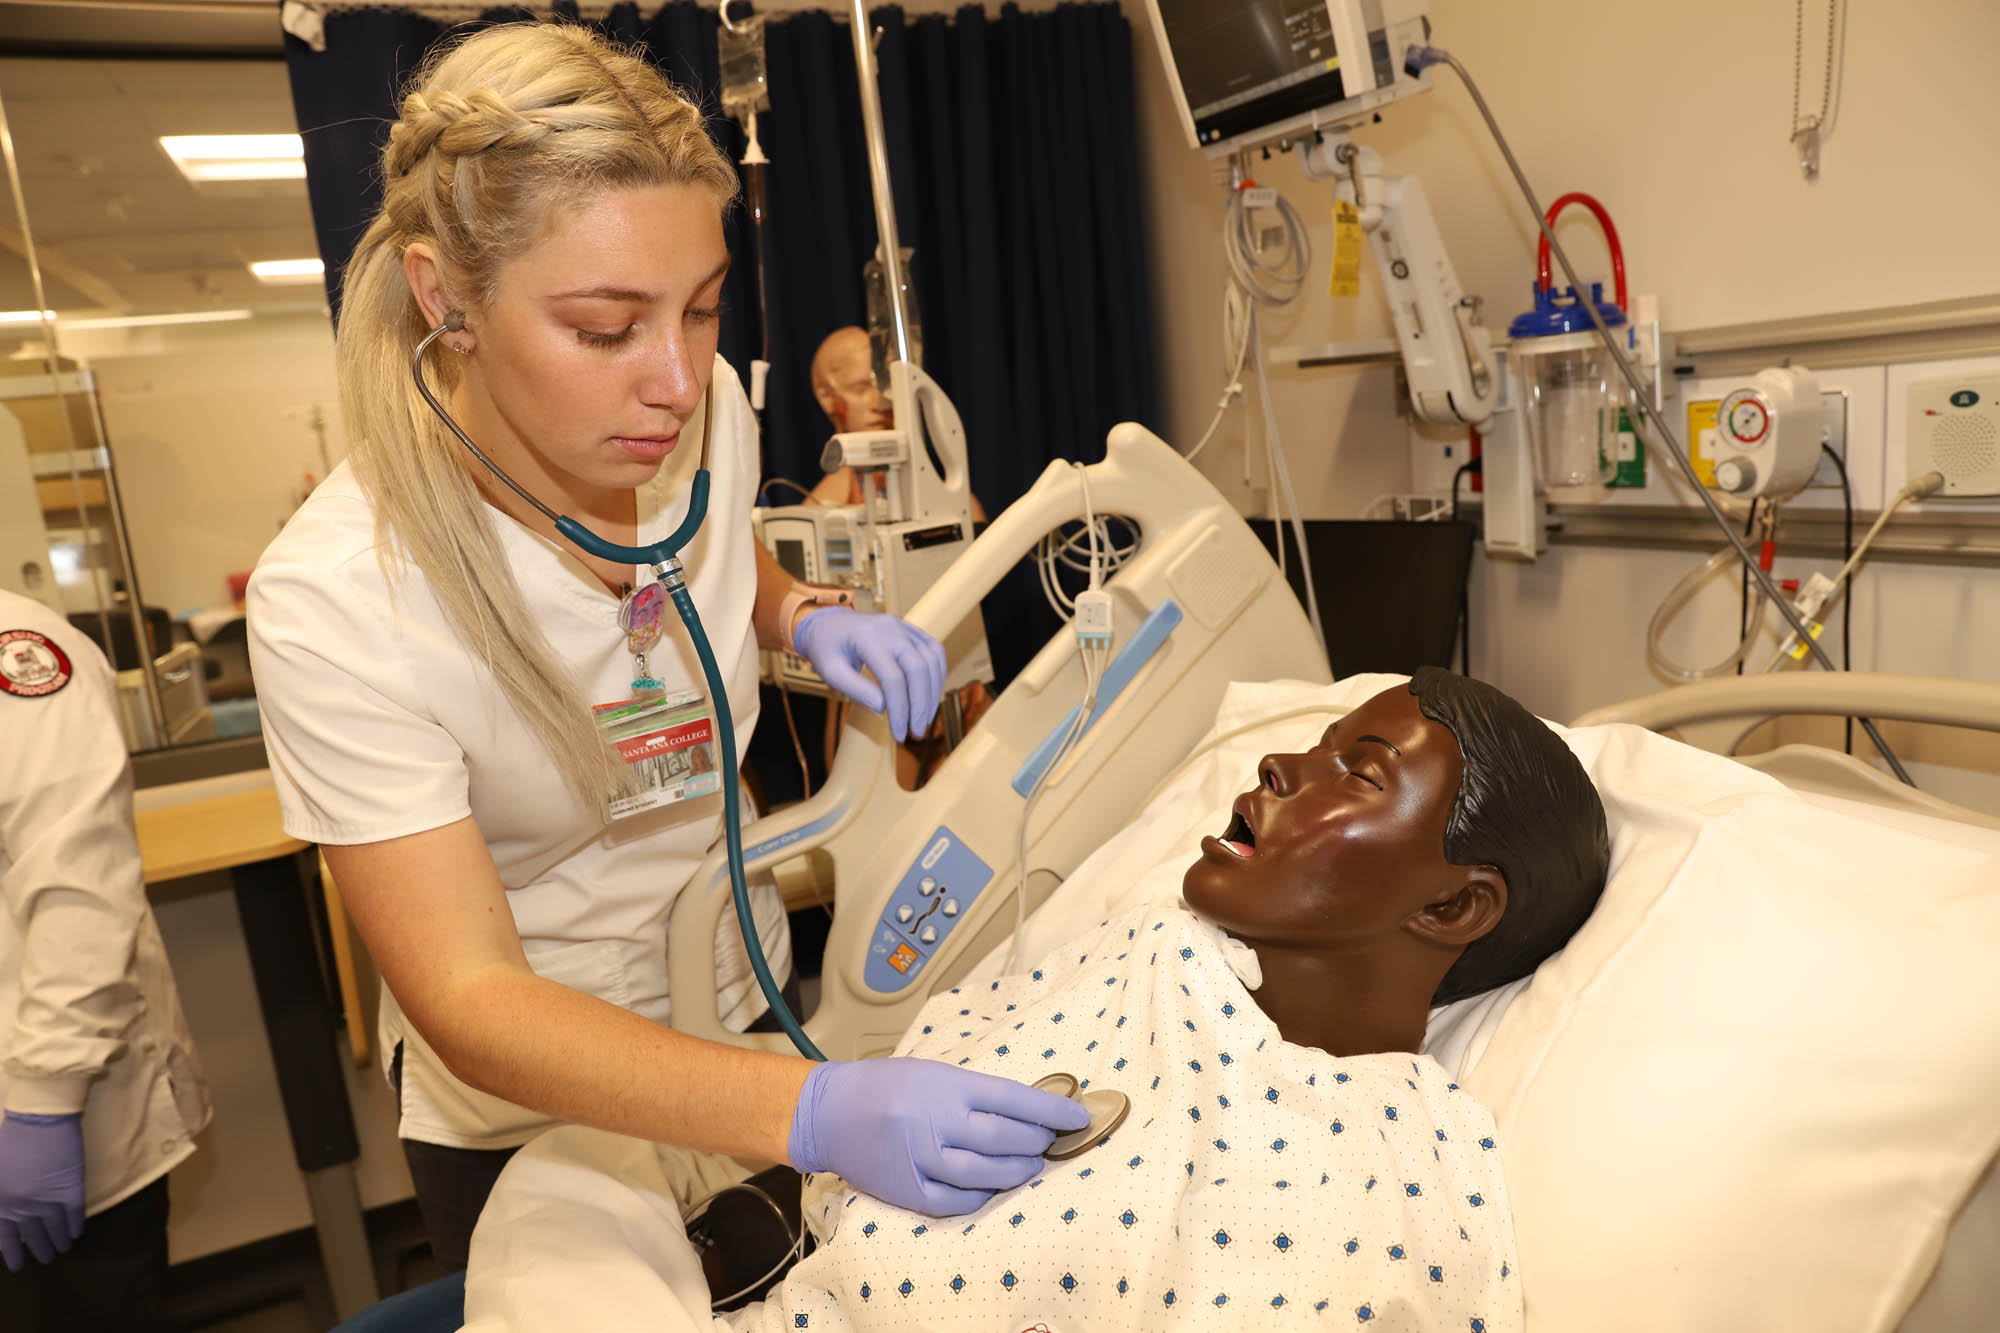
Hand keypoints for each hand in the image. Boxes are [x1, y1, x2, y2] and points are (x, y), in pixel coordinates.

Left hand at [0, 1111, 83, 1271]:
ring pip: (54, 1229)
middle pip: (32, 1236)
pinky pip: (74, 1214)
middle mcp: (22, 1208)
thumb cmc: (9, 1140)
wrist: (38, 1120)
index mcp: (0, 1203)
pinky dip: (76, 1225)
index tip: (17, 1266)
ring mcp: (48, 1200)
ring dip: (59, 1242)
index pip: (5, 1237)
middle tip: (45, 1259)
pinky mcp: (70, 1190)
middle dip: (39, 1250)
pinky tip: (78, 1233)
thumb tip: (1, 1215)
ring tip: (64, 1250)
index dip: (11, 1253)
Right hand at [787, 1058, 1089, 1215]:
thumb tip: (1030, 1111)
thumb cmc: (887, 1086)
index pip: (1014, 1098)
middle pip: (1004, 1138)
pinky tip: (991, 1187)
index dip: (1052, 1110)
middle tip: (1050, 1142)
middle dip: (1037, 1141)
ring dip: (1016, 1171)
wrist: (828, 1111)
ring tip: (1029, 1164)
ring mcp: (921, 1158)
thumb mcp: (935, 1072)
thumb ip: (977, 1092)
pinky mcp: (907, 1189)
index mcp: (947, 1085)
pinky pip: (956, 1202)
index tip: (1079, 1117)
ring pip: (985, 1174)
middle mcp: (936, 1120)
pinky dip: (981, 1197)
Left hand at [791, 607, 946, 742]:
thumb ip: (856, 690)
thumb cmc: (826, 649)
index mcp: (867, 637)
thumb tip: (883, 708)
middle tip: (917, 732)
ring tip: (924, 718)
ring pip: (932, 659)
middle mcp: (890, 628)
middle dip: (920, 705)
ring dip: (932, 692)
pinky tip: (929, 696)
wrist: (828, 623)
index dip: (900, 710)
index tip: (899, 734)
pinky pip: (934, 651)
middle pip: (917, 669)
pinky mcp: (911, 630)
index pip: (893, 678)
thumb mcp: (830, 672)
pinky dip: (937, 675)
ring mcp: (903, 626)